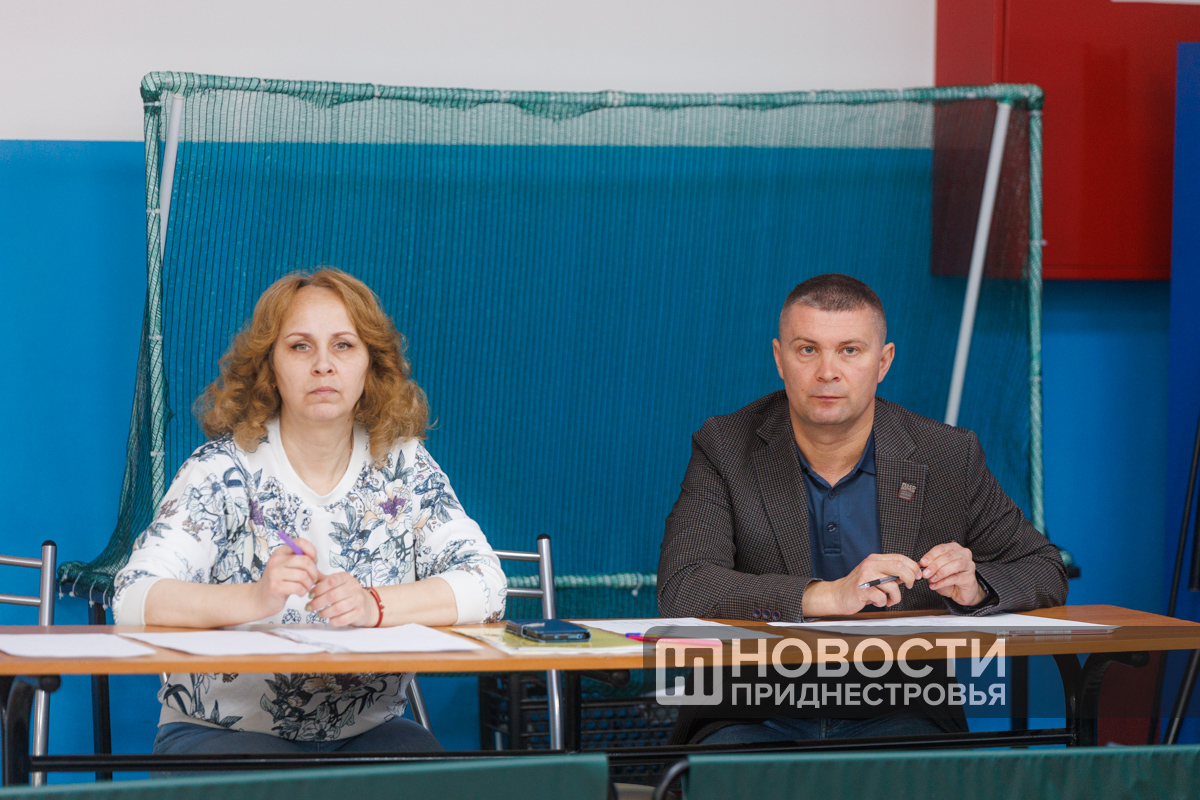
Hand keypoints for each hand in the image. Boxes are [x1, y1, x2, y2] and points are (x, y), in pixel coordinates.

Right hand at [254, 538, 319, 617]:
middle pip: (305, 561)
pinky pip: (298, 587)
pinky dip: (303, 591)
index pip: (300, 542)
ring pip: (303, 575)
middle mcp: (275, 560)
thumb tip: (317, 560)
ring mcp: (274, 573)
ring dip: (308, 584)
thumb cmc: (279, 583)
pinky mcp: (275, 586)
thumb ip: (302, 562)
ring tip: (305, 587)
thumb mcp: (288, 568)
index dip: (312, 550)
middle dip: (313, 572)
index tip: (314, 561)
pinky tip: (299, 593)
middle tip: (312, 579)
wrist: (260, 599)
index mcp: (280, 552)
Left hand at [308, 571, 380, 626]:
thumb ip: (323, 580)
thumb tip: (309, 578)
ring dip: (325, 613)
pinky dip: (334, 621)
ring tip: (319, 614)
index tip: (310, 595)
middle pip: (332, 596)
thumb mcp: (337, 583)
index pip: (330, 581)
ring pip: (338, 608)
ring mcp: (358, 600)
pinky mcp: (360, 612)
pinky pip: (344, 619)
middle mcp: (354, 587)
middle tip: (309, 607)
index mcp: (346, 577)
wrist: (366, 604)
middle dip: (317, 603)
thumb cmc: (347, 593)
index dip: (318, 589)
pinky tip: (330, 620)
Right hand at [802, 553, 922, 616]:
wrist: (837, 595)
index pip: (899, 557)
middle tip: (910, 586)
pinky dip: (883, 603)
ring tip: (889, 600)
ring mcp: (865, 577)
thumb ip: (890, 572)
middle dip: (910, 578)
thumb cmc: (858, 586)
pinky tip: (878, 602)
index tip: (917, 575)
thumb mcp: (874, 574)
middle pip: (899, 567)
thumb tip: (911, 573)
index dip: (913, 566)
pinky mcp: (862, 590)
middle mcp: (870, 565)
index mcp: (875, 559)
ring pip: (892, 586)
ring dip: (895, 597)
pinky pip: (881, 598)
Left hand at [919, 543, 985, 606]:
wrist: (961, 592)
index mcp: (954, 548)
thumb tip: (921, 566)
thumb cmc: (949, 578)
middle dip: (934, 565)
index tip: (922, 563)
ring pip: (955, 565)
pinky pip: (956, 578)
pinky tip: (935, 586)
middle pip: (948, 556)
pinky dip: (943, 582)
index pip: (941, 548)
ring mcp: (969, 565)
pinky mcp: (970, 578)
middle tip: (925, 573)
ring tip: (931, 579)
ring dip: (940, 572)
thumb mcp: (937, 570)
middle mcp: (964, 554)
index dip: (930, 555)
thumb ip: (931, 566)